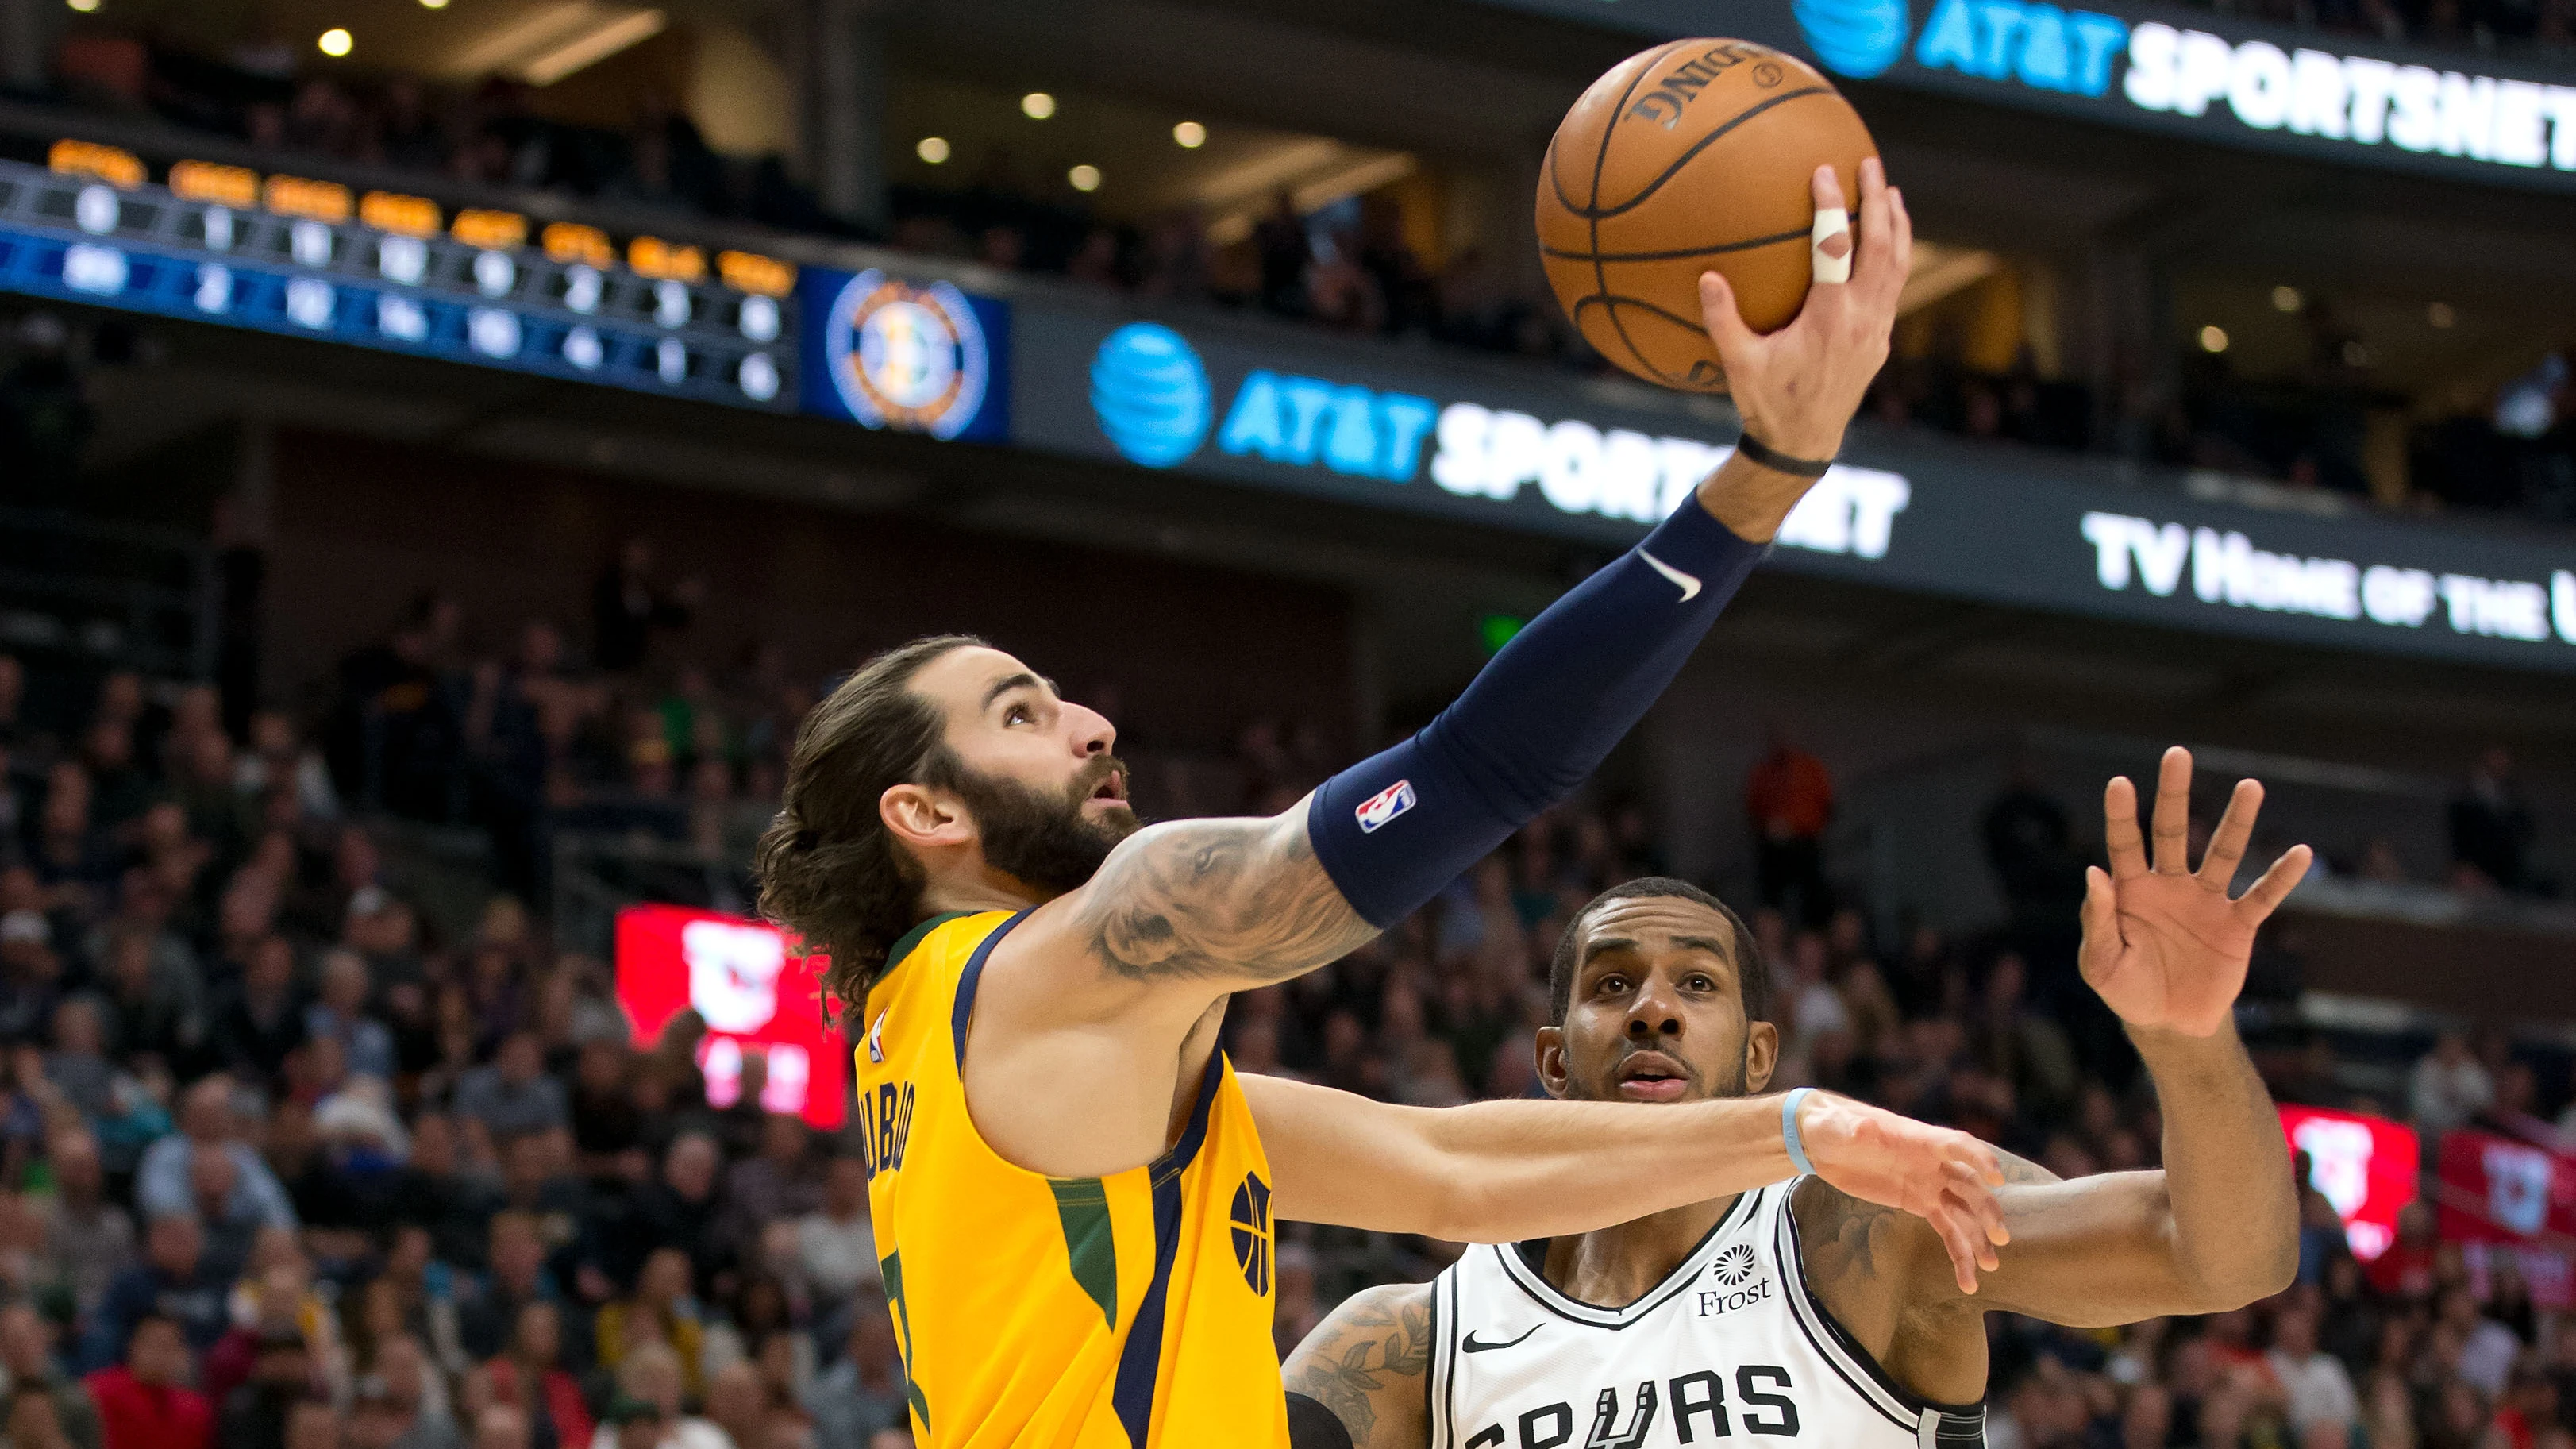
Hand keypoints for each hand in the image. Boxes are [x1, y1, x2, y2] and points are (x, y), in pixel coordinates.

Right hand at [1697, 158, 1909, 461]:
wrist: (1803, 444)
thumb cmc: (1766, 404)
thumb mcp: (1738, 364)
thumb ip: (1722, 320)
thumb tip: (1707, 277)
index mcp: (1829, 320)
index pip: (1836, 249)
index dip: (1832, 207)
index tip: (1824, 172)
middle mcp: (1862, 320)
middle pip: (1882, 248)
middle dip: (1878, 202)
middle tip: (1869, 164)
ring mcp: (1878, 330)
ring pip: (1899, 265)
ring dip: (1897, 224)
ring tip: (1889, 191)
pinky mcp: (1881, 340)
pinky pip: (1896, 285)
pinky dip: (1896, 255)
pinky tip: (1888, 239)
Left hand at [1798, 1091, 2006, 1292]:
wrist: (1824, 1141)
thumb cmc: (1833, 1126)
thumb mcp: (1837, 1126)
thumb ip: (1854, 1130)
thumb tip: (1864, 1129)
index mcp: (1919, 1138)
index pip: (1957, 1145)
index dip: (1979, 1159)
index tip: (1996, 1179)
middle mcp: (1932, 1162)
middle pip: (1969, 1185)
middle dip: (1986, 1210)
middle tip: (2000, 1238)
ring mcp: (1928, 1184)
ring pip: (1963, 1212)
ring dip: (1979, 1237)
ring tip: (1990, 1266)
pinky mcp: (1918, 1203)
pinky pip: (1946, 1228)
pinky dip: (1959, 1251)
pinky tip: (1967, 1279)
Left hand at [2082, 747, 2312, 1037]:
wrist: (2170, 1023)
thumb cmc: (2127, 988)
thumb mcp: (2101, 962)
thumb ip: (2098, 919)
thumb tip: (2094, 871)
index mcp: (2131, 890)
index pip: (2125, 843)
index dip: (2122, 815)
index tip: (2119, 782)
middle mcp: (2170, 885)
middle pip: (2173, 831)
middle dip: (2174, 794)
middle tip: (2177, 754)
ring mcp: (2206, 902)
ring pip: (2223, 854)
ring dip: (2237, 821)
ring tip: (2251, 786)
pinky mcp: (2237, 927)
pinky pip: (2261, 898)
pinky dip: (2281, 878)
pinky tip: (2300, 853)